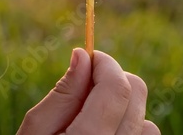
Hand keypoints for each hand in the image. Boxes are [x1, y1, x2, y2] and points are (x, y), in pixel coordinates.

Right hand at [16, 48, 159, 134]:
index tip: (89, 56)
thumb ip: (62, 95)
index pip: (116, 87)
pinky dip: (131, 132)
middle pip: (137, 96)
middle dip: (114, 78)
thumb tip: (82, 55)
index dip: (105, 63)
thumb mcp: (35, 133)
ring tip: (94, 117)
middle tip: (88, 82)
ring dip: (124, 109)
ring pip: (147, 122)